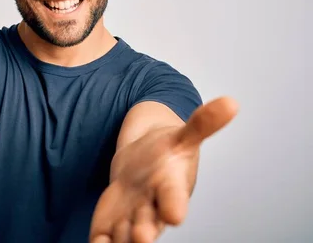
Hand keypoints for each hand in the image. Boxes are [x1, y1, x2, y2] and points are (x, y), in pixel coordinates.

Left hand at [89, 97, 238, 242]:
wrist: (141, 165)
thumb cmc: (166, 155)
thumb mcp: (181, 136)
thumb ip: (203, 123)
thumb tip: (231, 102)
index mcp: (171, 187)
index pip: (175, 198)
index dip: (174, 206)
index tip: (174, 214)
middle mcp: (152, 208)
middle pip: (150, 224)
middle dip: (144, 232)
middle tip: (141, 238)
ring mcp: (130, 217)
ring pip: (125, 235)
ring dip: (119, 240)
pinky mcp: (110, 222)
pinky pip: (103, 238)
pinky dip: (99, 242)